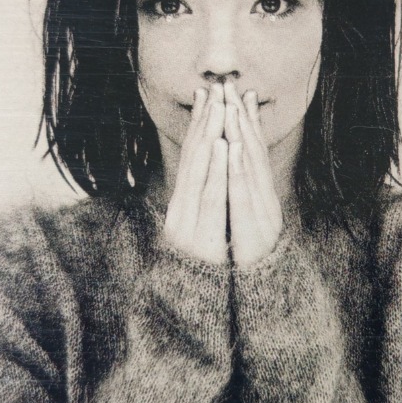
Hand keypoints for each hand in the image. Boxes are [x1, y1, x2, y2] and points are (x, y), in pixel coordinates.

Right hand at [162, 84, 227, 263]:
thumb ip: (200, 208)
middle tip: (214, 88)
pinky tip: (221, 148)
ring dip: (207, 136)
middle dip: (204, 121)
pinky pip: (208, 197)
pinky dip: (214, 169)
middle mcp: (180, 209)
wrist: (188, 314)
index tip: (208, 95)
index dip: (199, 125)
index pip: (191, 158)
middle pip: (192, 158)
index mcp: (182, 207)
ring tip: (218, 108)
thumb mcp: (200, 237)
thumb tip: (206, 184)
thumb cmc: (199, 275)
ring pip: (198, 172)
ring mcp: (186, 223)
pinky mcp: (198, 236)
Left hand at [224, 81, 282, 266]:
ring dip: (242, 134)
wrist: (263, 297)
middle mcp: (265, 202)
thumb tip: (238, 162)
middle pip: (254, 154)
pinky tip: (232, 148)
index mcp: (262, 199)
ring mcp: (262, 215)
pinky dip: (238, 169)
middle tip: (233, 85)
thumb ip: (244, 193)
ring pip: (251, 168)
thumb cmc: (251, 259)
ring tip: (233, 107)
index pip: (255, 153)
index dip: (247, 121)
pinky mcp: (253, 230)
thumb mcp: (247, 222)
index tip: (239, 91)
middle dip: (242, 118)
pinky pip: (243, 194)